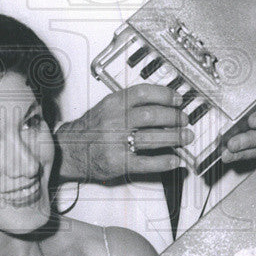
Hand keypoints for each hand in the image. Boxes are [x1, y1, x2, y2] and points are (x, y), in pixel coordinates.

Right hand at [56, 86, 193, 182]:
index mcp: (112, 103)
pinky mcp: (117, 163)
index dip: (165, 95)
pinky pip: (145, 163)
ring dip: (174, 138)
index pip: (143, 93)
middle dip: (174, 117)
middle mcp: (114, 121)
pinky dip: (163, 162)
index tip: (178, 99)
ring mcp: (115, 142)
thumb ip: (130, 103)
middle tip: (184, 120)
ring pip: (151, 138)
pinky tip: (174, 160)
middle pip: (151, 115)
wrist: (70, 150)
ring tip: (186, 137)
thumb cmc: (91, 129)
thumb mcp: (107, 107)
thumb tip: (163, 103)